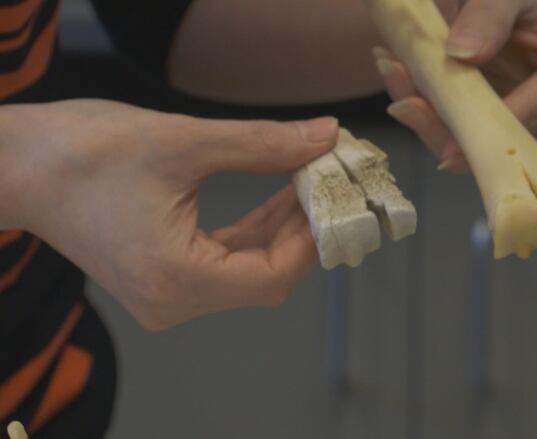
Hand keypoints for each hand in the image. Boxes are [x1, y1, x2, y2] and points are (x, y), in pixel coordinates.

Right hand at [0, 99, 337, 329]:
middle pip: (265, 276)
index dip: (313, 236)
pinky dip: (253, 231)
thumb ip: (262, 144)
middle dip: (302, 228)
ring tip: (309, 179)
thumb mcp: (184, 142)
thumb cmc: (83, 153)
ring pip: (248, 269)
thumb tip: (325, 136)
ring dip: (281, 227)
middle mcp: (173, 302)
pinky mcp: (163, 278)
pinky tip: (278, 195)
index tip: (337, 193)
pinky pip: (225, 261)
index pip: (273, 277)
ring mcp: (167, 295)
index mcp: (175, 281)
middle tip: (330, 180)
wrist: (17, 166)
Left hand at [374, 0, 536, 172]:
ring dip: (431, 125)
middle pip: (504, 146)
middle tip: (401, 99)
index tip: (437, 114)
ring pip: (478, 155)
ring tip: (395, 77)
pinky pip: (465, 148)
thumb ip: (491, 13)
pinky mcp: (508, 145)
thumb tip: (462, 54)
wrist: (512, 9)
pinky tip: (404, 89)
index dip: (484, 123)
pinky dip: (431, 123)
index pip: (534, 115)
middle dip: (447, 125)